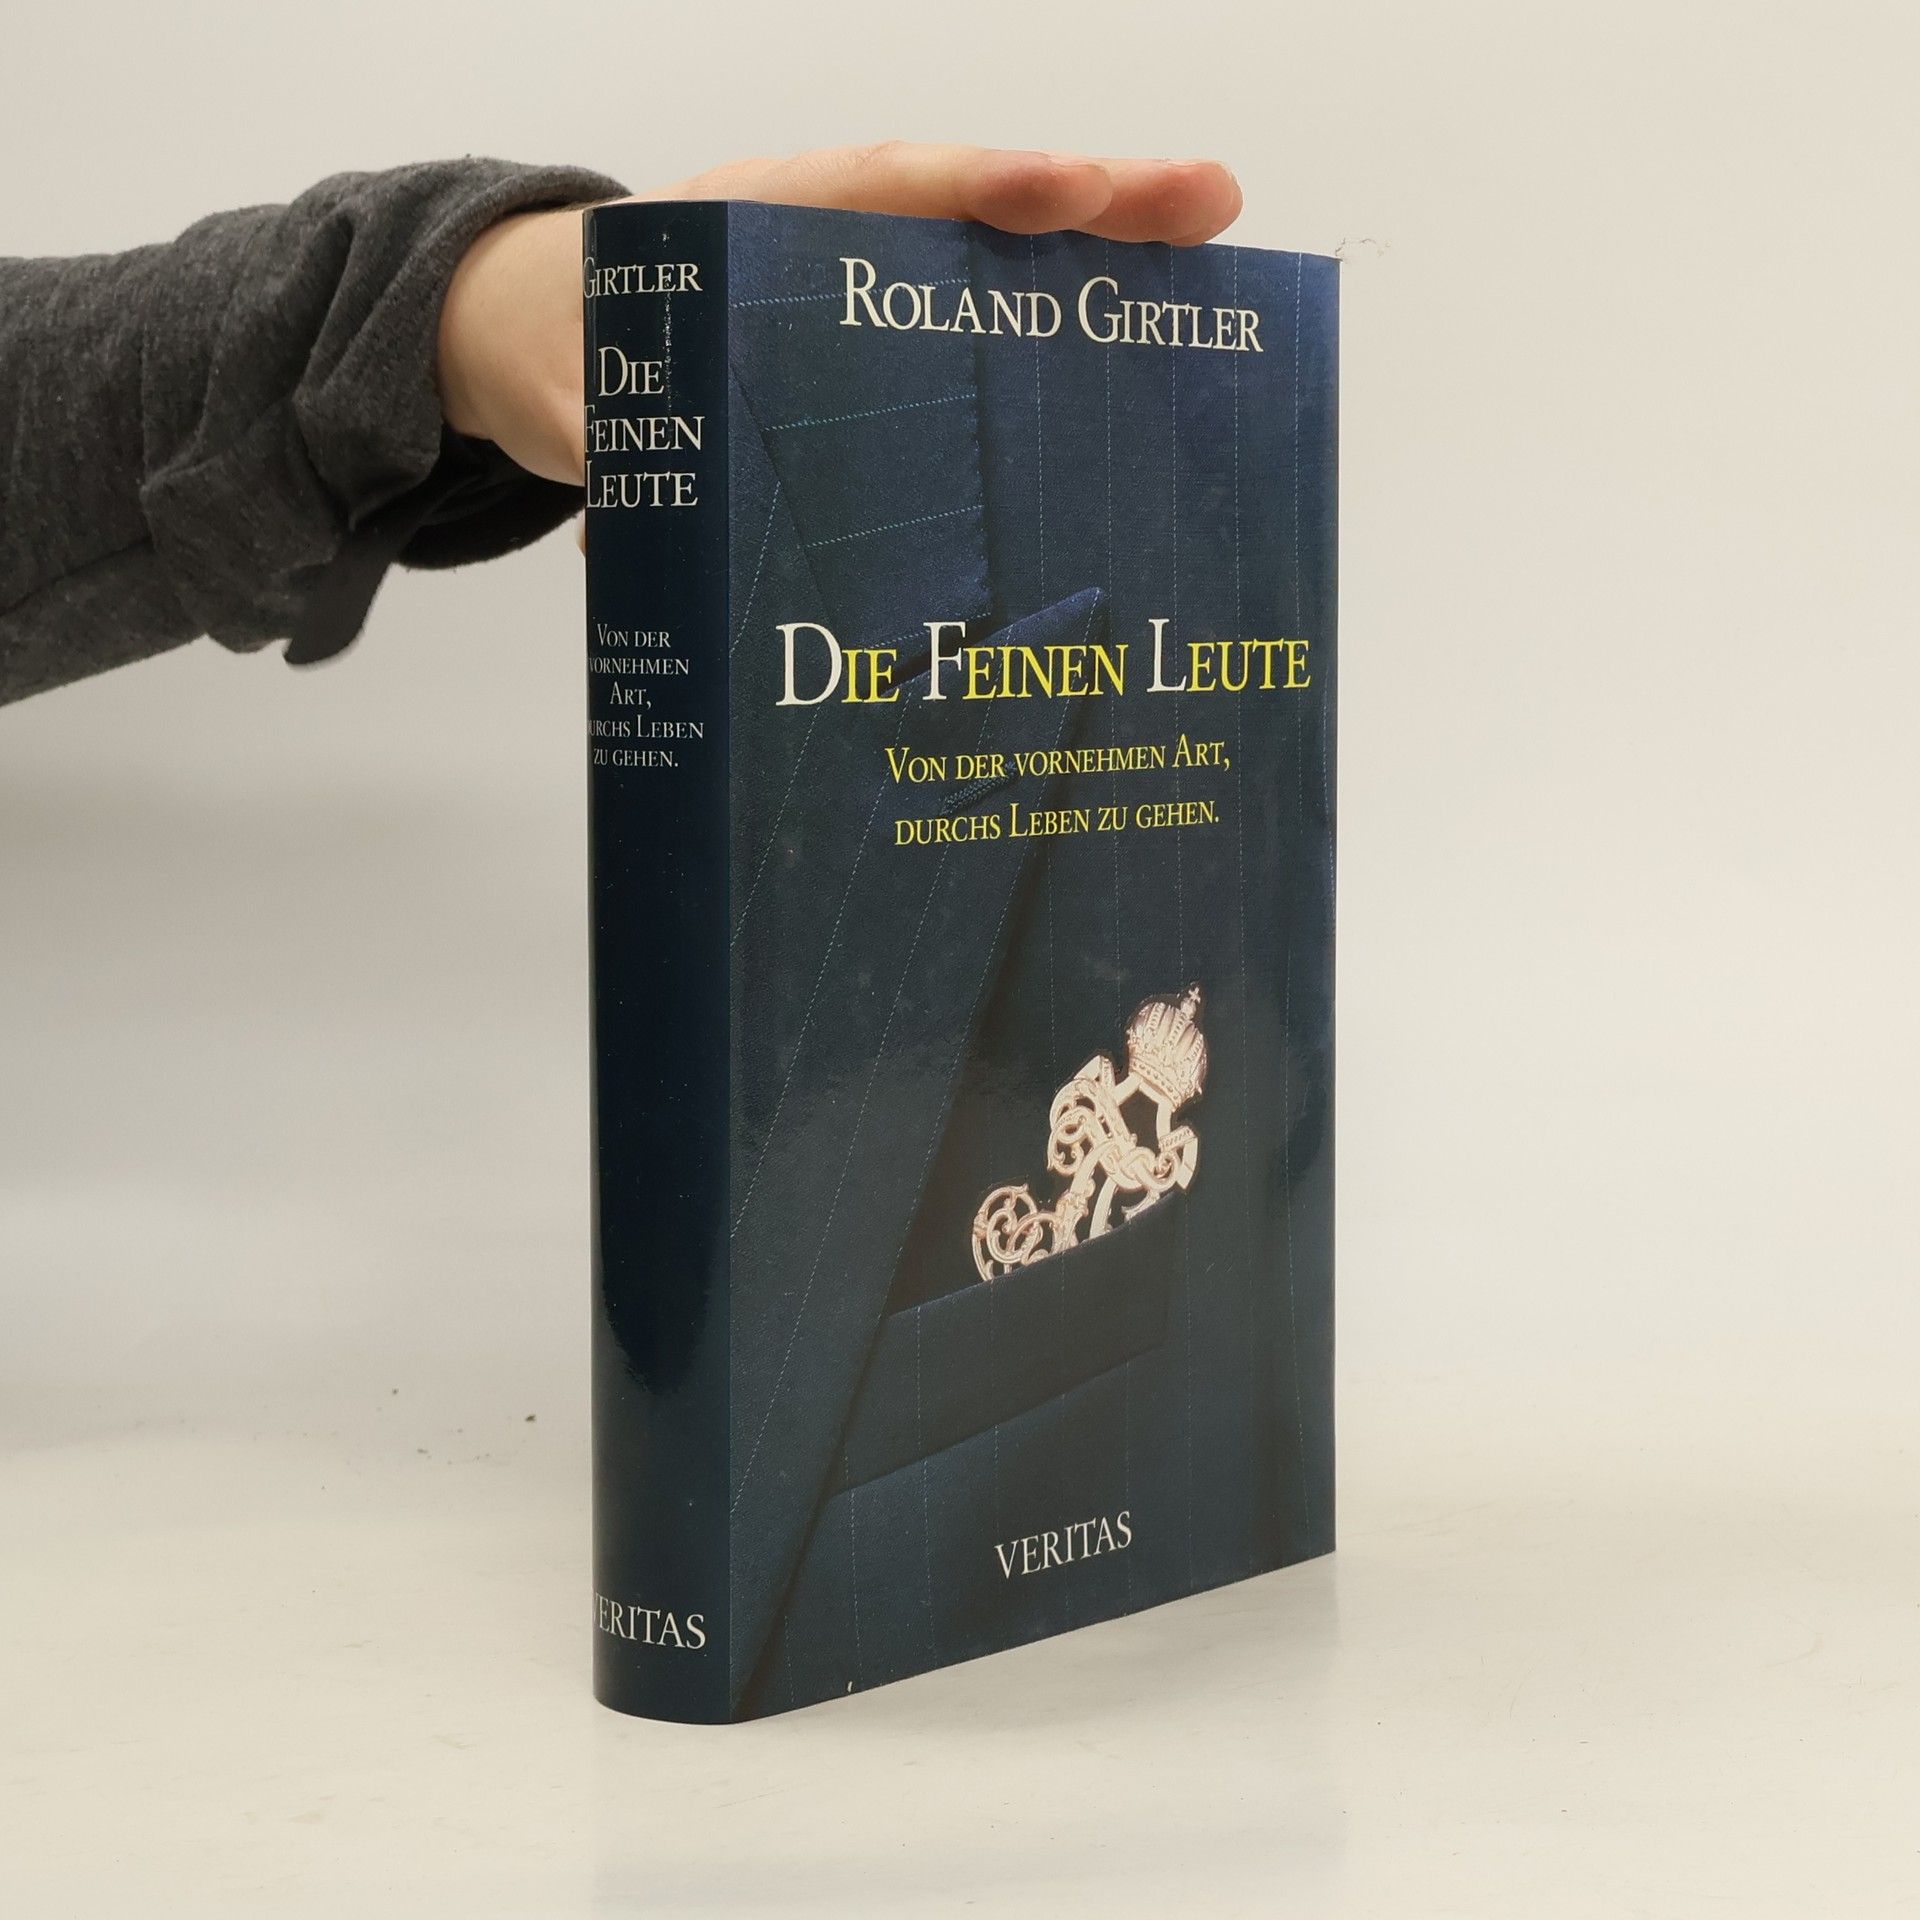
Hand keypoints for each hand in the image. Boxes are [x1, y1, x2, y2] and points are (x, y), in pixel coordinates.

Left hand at [436, 143, 1241, 487]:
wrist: (555, 334)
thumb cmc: (575, 346)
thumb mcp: (581, 397)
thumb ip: (620, 457)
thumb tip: (639, 538)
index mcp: (752, 226)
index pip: (878, 186)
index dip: (974, 189)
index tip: (1062, 194)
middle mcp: (833, 240)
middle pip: (975, 208)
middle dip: (1091, 204)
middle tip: (1208, 205)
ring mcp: (873, 290)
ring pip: (999, 266)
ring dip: (1104, 264)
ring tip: (1212, 263)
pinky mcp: (888, 348)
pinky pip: (987, 331)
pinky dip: (1066, 335)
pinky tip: (1144, 368)